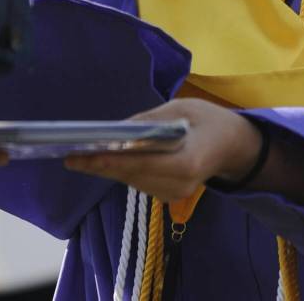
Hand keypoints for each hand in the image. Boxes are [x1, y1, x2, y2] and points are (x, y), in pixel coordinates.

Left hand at [64, 99, 262, 202]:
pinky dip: (121, 171)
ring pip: (133, 181)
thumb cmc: (208, 120)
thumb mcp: (182, 108)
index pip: (141, 163)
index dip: (110, 160)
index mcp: (187, 162)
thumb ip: (152, 121)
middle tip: (70, 157)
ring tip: (79, 157)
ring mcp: (175, 194)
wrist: (233, 145)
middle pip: (132, 175)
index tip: (83, 156)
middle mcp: (180, 185)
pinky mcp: (170, 196)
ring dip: (107, 169)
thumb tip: (119, 130)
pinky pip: (139, 182)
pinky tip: (102, 161)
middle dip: (100, 165)